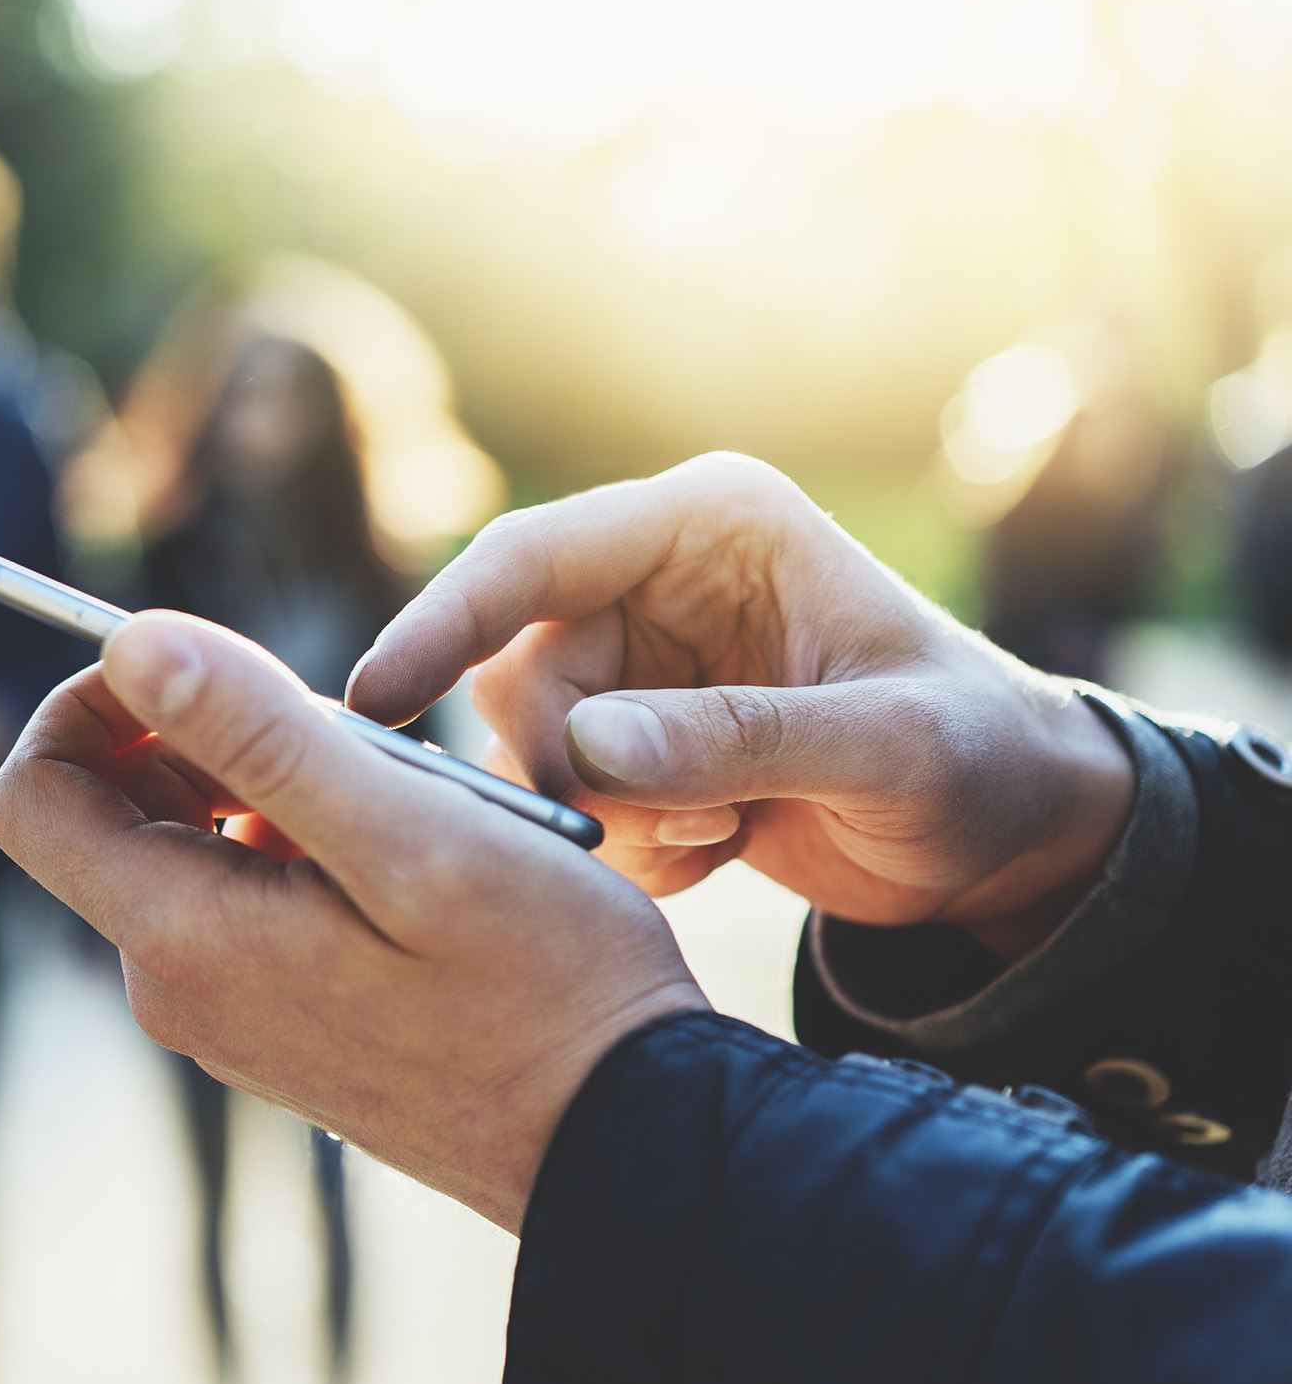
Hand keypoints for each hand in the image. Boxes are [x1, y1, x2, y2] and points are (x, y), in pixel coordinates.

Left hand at [0, 611, 703, 1232]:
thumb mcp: (411, 834)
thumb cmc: (540, 985)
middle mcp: (176, 986)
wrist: (621, 1139)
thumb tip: (132, 644)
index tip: (194, 663)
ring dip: (265, 783)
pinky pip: (242, 898)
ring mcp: (224, 1012)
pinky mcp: (275, 1021)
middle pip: (107, 812)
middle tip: (339, 730)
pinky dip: (299, 843)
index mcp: (183, 937)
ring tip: (396, 796)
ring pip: (186, 846)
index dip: (85, 702)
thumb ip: (260, 736)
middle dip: (199, 734)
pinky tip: (405, 854)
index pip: (31, 795)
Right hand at [346, 453, 1135, 959]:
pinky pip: (562, 799)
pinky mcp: (635, 740)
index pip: (531, 558)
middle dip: (566, 767)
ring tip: (717, 840)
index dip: (441, 624)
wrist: (1011, 837)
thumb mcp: (884, 751)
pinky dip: (624, 849)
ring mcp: (640, 664)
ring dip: (604, 818)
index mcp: (710, 526)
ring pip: (528, 745)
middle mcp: (656, 582)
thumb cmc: (978, 761)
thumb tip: (585, 752)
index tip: (372, 701)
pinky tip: (713, 857)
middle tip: (670, 832)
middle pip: (513, 667)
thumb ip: (737, 742)